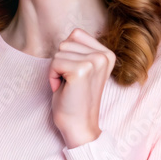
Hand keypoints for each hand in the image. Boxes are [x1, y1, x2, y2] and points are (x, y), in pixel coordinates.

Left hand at [48, 28, 115, 148]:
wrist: (78, 125)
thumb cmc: (74, 99)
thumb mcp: (82, 68)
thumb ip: (81, 50)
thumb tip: (72, 34)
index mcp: (107, 54)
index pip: (76, 34)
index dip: (68, 55)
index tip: (74, 75)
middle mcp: (104, 56)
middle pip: (65, 43)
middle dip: (61, 63)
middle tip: (70, 83)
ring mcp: (95, 62)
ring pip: (59, 52)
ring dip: (56, 70)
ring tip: (68, 86)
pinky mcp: (82, 70)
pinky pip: (54, 62)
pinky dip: (52, 77)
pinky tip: (63, 89)